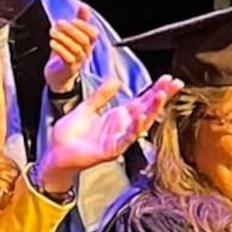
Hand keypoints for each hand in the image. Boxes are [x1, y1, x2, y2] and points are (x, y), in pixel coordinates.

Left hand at [38, 73, 181, 194]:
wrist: (56, 153)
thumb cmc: (70, 135)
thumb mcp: (87, 107)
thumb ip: (101, 95)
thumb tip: (116, 81)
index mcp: (118, 117)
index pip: (142, 100)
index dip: (155, 89)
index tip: (168, 78)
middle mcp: (122, 127)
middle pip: (147, 109)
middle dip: (161, 96)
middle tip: (175, 83)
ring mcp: (118, 139)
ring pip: (141, 123)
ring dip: (153, 109)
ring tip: (162, 95)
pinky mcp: (111, 149)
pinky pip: (126, 138)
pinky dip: (135, 128)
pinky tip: (142, 116)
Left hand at [43, 3, 107, 96]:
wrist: (58, 77)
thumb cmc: (65, 54)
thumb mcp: (71, 36)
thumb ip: (79, 21)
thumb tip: (84, 6)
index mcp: (88, 44)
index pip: (93, 34)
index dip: (84, 25)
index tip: (72, 19)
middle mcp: (86, 53)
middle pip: (84, 40)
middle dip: (71, 29)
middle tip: (59, 23)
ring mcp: (78, 62)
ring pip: (75, 48)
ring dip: (63, 38)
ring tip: (52, 32)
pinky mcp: (70, 69)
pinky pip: (68, 58)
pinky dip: (60, 49)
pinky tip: (52, 42)